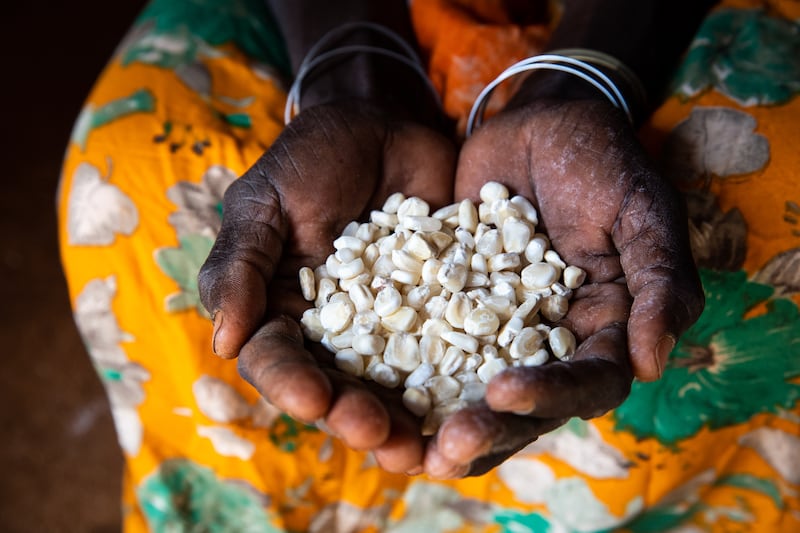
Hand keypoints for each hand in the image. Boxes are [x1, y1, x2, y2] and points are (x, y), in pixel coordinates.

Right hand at [198, 102, 455, 472]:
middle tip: (383, 438)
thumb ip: (240, 265)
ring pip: (394, 387)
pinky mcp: (442, 313)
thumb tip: (223, 343)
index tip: (314, 398)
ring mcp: (391, 328)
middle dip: (357, 418)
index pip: (277, 361)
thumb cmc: (312, 157)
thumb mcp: (265, 201)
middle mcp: (335, 334)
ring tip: (429, 446)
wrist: (386, 124)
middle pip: (339, 390)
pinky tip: (477, 403)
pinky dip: (461, 381)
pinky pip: (452, 353)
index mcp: (281, 313)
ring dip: (408, 420)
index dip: (292, 385)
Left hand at [423, 98, 703, 477]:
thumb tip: (649, 365)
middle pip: (524, 404)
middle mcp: (548, 341)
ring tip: (403, 448)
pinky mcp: (452, 304)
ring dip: (441, 420)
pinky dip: (404, 371)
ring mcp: (497, 326)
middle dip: (488, 429)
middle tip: (444, 447)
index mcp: (603, 329)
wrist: (539, 123)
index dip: (549, 396)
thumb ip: (659, 283)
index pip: (586, 383)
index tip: (502, 391)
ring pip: (472, 388)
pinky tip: (369, 391)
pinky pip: (428, 342)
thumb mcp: (643, 212)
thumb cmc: (603, 162)